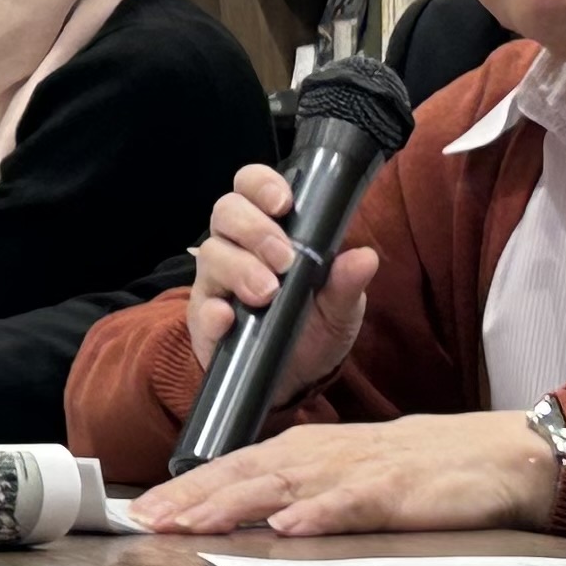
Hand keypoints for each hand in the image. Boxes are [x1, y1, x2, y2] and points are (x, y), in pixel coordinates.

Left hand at [130, 411, 561, 537]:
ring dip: (239, 501)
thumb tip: (262, 508)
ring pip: (291, 481)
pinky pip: (354, 501)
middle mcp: (335, 452)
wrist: (508, 453)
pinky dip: (320, 511)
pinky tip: (289, 524)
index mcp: (323, 446)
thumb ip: (315, 484)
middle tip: (148, 520)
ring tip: (195, 521)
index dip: (194, 485)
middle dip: (196, 495)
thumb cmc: (438, 465)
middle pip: (254, 470)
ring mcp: (367, 468)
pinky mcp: (402, 489)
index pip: (245, 462)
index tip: (148, 509)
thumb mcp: (364, 470)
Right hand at [190, 165, 379, 395]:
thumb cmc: (312, 328)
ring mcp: (216, 281)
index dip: (262, 184)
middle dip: (256, 229)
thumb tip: (365, 258)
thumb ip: (347, 283)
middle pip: (226, 211)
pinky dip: (214, 310)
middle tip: (284, 259)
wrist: (291, 381)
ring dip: (242, 268)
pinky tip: (230, 318)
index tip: (284, 203)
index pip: (252, 186)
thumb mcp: (339, 309)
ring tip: (269, 293)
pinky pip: (200, 307)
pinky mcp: (203, 319)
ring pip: (212, 253)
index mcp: (270, 229)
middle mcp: (237, 246)